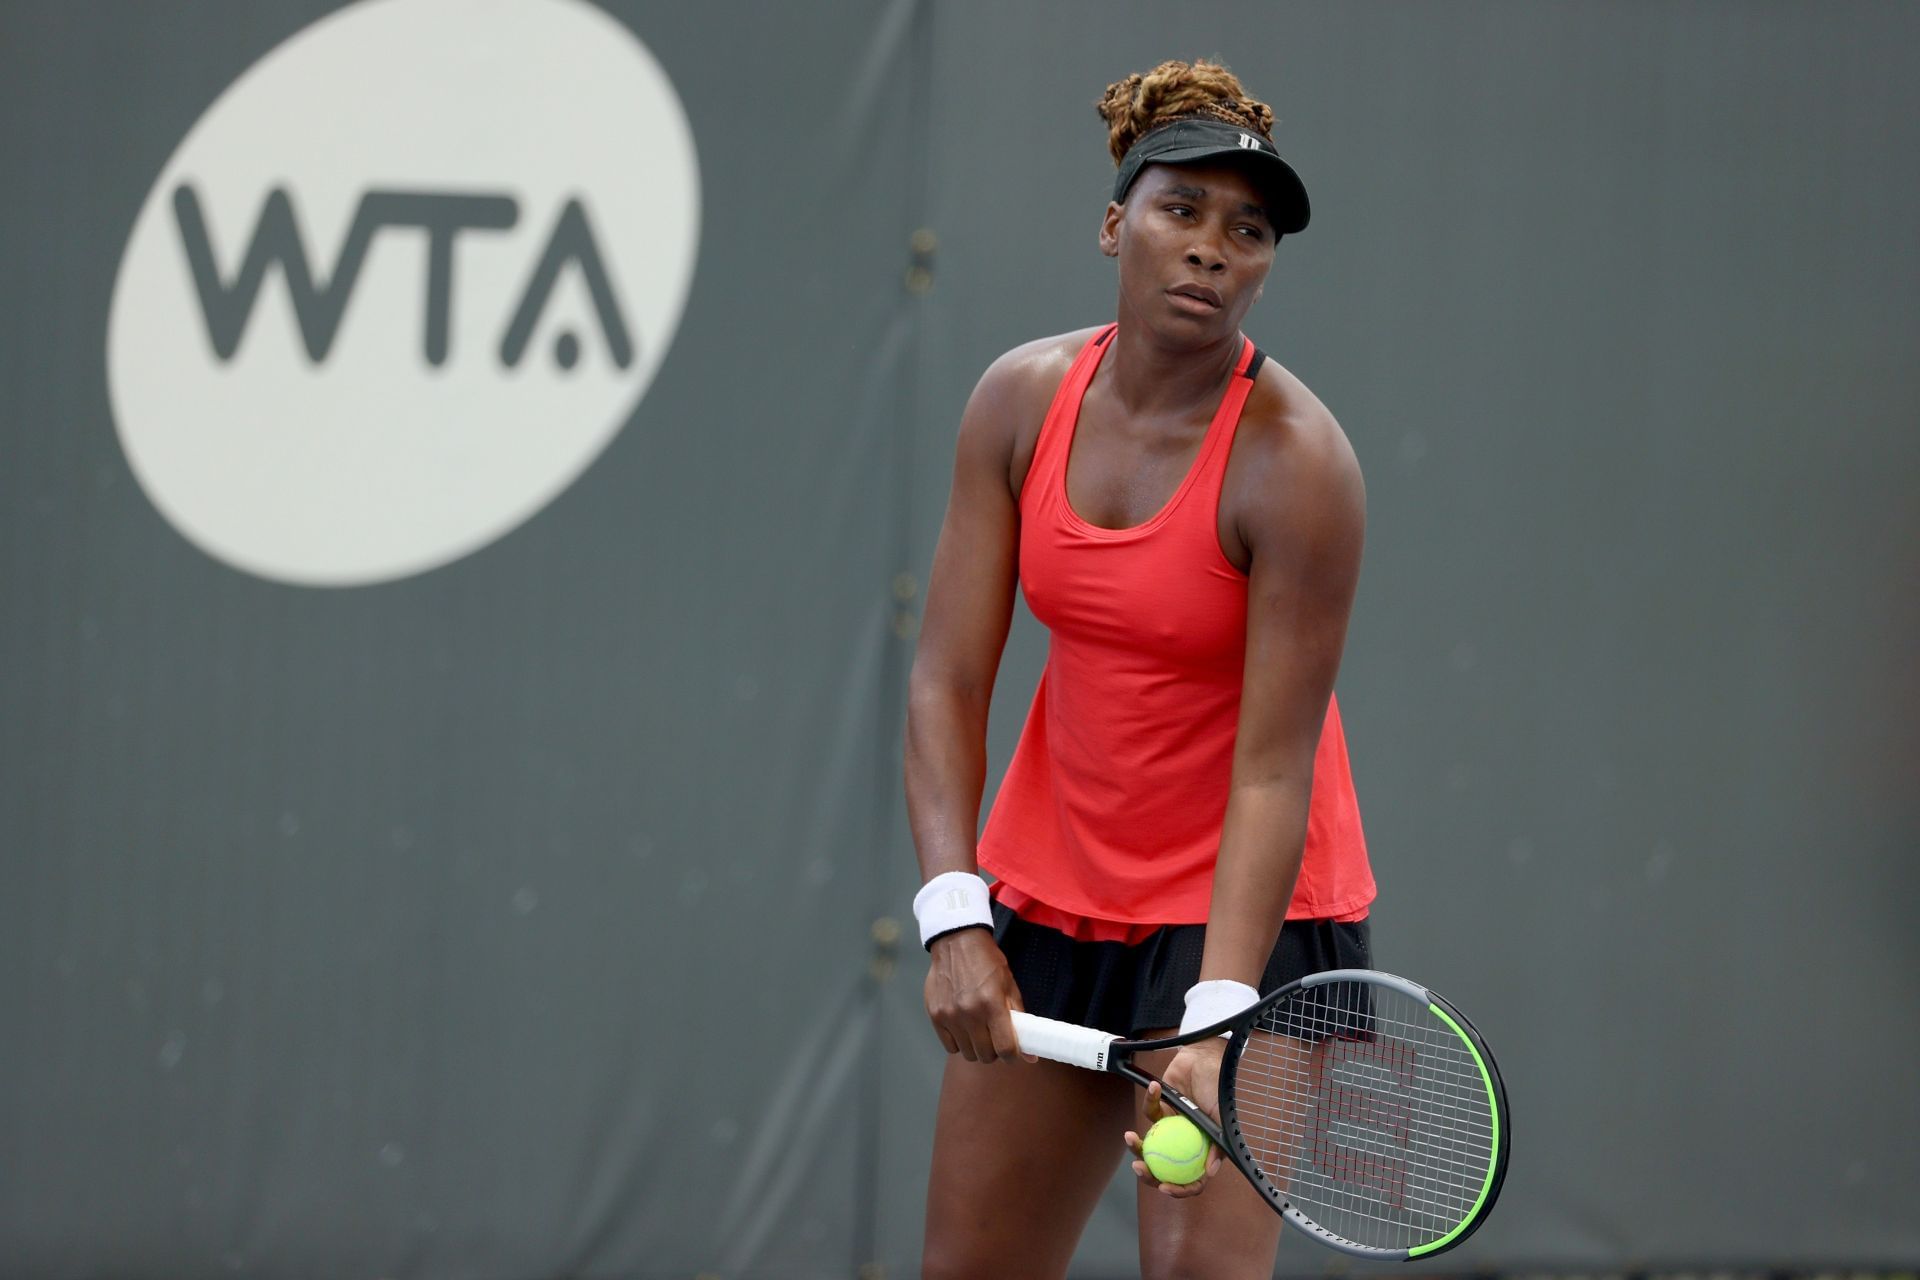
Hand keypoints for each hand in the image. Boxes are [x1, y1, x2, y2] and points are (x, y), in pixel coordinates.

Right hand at [923, 928, 1032, 1063]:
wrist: (957, 942)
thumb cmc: (987, 962)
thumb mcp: (1009, 986)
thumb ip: (1019, 1020)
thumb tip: (1030, 1056)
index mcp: (993, 1004)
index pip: (1005, 1048)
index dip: (1013, 1056)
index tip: (1013, 1052)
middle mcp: (970, 1013)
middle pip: (986, 1055)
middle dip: (994, 1052)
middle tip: (995, 1038)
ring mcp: (950, 1016)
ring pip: (967, 1053)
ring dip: (976, 1047)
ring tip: (979, 1031)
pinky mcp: (935, 1015)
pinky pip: (950, 1046)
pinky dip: (959, 1042)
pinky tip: (963, 1028)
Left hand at [1124, 1041, 1225, 1197]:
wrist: (1205, 1058)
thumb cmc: (1218, 1087)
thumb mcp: (1223, 1118)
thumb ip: (1217, 1145)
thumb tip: (1209, 1172)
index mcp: (1202, 1151)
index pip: (1191, 1179)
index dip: (1179, 1188)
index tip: (1164, 1186)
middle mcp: (1185, 1143)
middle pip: (1165, 1168)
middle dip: (1149, 1174)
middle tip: (1139, 1168)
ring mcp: (1171, 1128)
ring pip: (1150, 1146)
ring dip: (1136, 1146)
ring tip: (1130, 1138)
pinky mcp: (1160, 1109)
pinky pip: (1150, 1111)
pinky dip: (1150, 1100)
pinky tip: (1155, 1088)